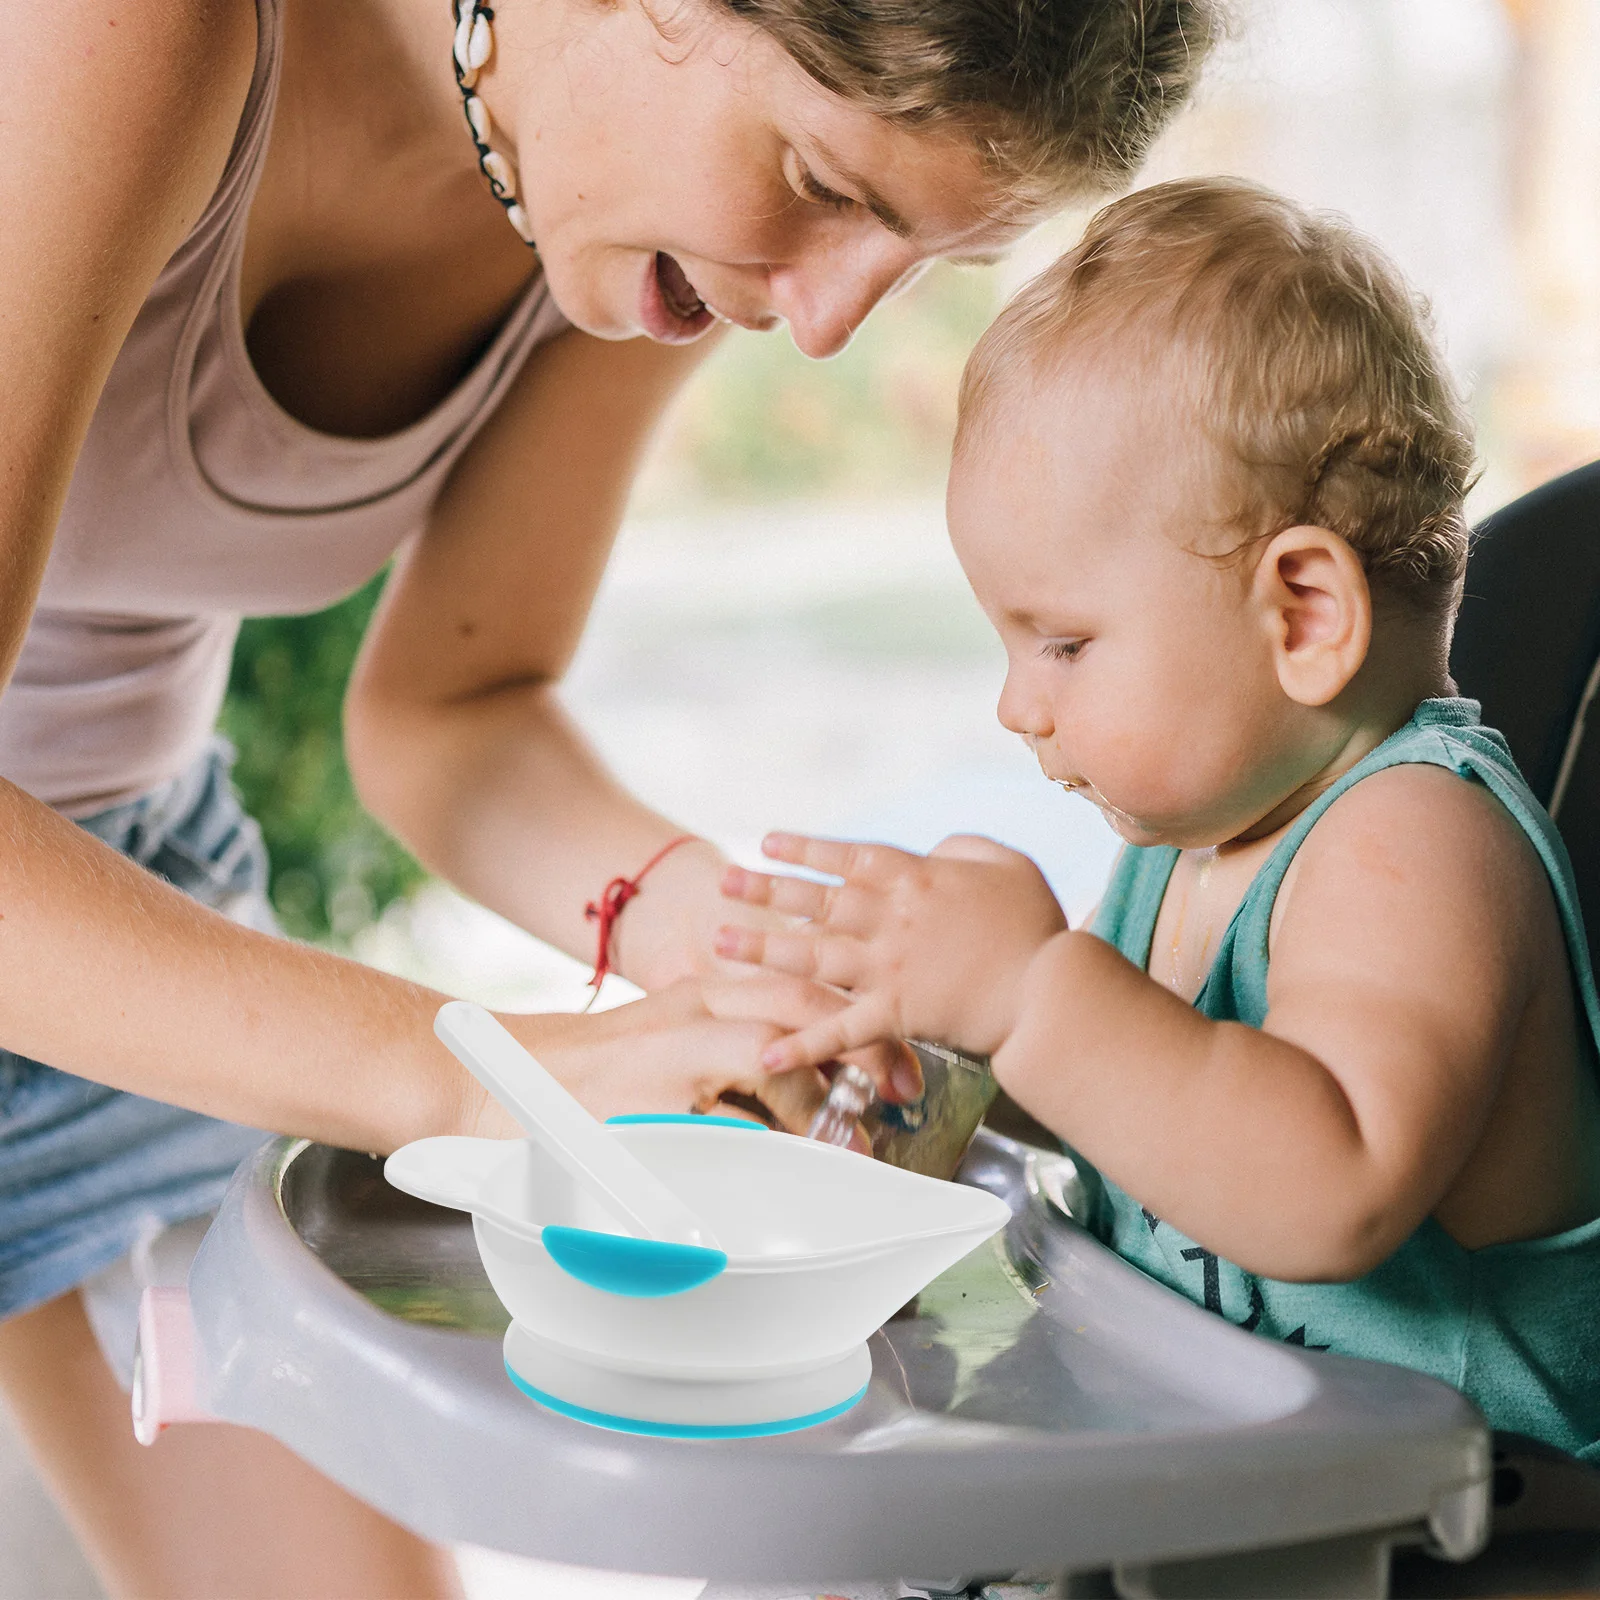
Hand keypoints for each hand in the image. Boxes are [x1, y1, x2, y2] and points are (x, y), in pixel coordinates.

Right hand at [489, 974, 907, 1134]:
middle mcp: (692, 1009)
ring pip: (771, 1056)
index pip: (800, 988)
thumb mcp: (670, 1043)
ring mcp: (670, 1053)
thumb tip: (813, 1099)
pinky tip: (792, 1169)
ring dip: (821, 1099)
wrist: (501, 1078)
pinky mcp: (647, 1101)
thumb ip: (735, 1057)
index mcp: (703, 993)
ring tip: (852, 1141)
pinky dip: (768, 1142)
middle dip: (861, 1046)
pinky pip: (725, 1121)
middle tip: (899, 1094)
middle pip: (799, 1008)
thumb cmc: (596, 1074)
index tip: (901, 1064)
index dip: (861, 1018)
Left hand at [716, 832, 1067, 1067]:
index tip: (767, 844)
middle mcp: (889, 918)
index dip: (805, 849)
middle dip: (764, 891)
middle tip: (722, 885)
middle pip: (815, 900)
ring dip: (762, 949)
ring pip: (812, 955)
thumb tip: (935, 850)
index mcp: (914, 878)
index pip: (847, 857)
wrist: (1048, 990)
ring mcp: (887, 967)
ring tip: (720, 942)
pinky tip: (764, 1050)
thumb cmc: (1036, 924)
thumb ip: (962, 847)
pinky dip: (802, 1043)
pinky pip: (840, 1030)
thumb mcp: (1004, 862)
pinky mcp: (895, 1014)